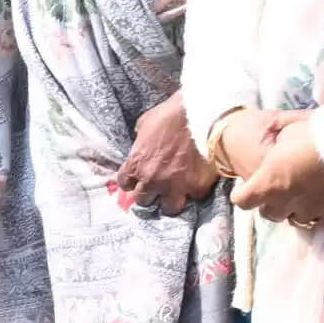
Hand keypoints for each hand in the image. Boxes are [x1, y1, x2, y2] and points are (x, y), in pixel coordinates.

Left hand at [106, 95, 218, 216]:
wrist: (198, 114)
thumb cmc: (168, 114)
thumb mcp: (144, 124)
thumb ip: (141, 142)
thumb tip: (142, 145)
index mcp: (136, 165)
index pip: (125, 184)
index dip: (132, 181)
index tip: (138, 179)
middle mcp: (152, 180)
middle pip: (144, 200)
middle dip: (150, 193)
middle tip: (157, 186)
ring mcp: (175, 186)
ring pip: (169, 208)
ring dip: (171, 201)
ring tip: (176, 193)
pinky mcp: (197, 186)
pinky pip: (194, 196)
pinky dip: (195, 190)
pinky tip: (197, 181)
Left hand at [222, 112, 323, 228]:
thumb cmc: (314, 134)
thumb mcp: (286, 133)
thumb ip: (274, 150)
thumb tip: (273, 152)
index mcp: (268, 181)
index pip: (242, 201)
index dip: (243, 195)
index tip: (248, 188)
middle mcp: (284, 200)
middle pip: (268, 213)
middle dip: (269, 203)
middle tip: (277, 190)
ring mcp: (308, 209)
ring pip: (292, 220)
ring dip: (292, 210)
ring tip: (299, 197)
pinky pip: (317, 221)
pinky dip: (315, 213)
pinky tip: (318, 202)